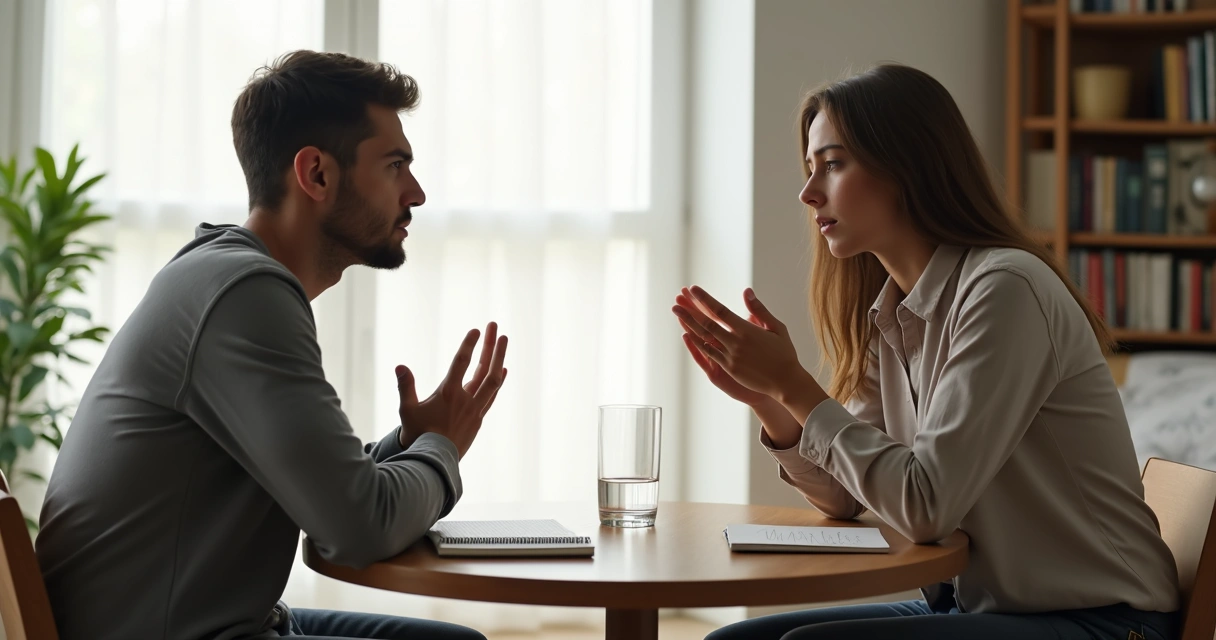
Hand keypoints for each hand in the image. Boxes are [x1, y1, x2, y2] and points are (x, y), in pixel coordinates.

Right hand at [397, 323, 508, 456]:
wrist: (433, 462)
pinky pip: (492, 395)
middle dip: (491, 345)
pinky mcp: (478, 419)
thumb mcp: (407, 410)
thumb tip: (400, 366)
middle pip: (485, 368)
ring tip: (503, 341)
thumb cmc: (418, 434)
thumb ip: (405, 386)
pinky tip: (503, 371)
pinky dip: (498, 381)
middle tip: (494, 326)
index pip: (461, 363)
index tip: (475, 330)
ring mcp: (475, 409)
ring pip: (493, 381)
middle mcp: (466, 399)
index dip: (469, 345)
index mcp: (448, 394)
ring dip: (499, 360)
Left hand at [674, 286, 818, 403]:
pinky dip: (697, 343)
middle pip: (707, 323)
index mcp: (747, 330)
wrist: (785, 382)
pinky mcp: (728, 368)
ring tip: (677, 312)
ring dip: (689, 324)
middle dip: (690, 310)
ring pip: (704, 338)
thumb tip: (746, 291)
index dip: (705, 299)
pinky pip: (708, 353)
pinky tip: (688, 334)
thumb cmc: (784, 353)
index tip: (693, 289)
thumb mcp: (776, 327)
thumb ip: (759, 310)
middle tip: (677, 299)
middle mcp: (735, 343)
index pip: (720, 311)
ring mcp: (730, 357)